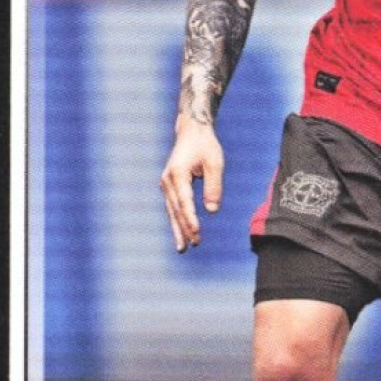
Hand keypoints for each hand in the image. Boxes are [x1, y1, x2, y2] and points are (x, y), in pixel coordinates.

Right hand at [160, 117, 224, 251]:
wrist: (192, 132)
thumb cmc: (205, 146)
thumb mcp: (215, 163)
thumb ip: (213, 186)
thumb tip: (212, 210)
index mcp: (178, 173)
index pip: (185, 201)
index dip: (190, 218)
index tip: (197, 232)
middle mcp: (168, 180)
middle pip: (176, 210)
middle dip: (184, 229)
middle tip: (191, 246)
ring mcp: (166, 183)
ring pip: (172, 211)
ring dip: (178, 229)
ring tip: (182, 248)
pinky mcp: (169, 186)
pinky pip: (173, 206)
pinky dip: (177, 220)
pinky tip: (181, 234)